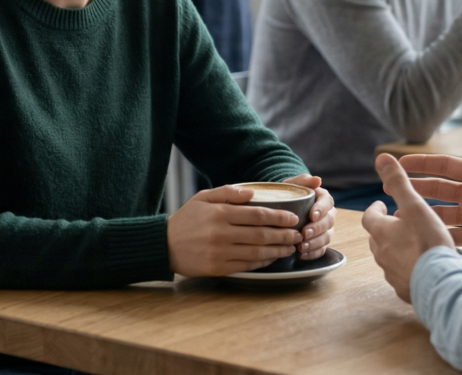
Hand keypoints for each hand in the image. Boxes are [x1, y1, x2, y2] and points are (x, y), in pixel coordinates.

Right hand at [167, 184, 302, 276]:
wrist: (163, 245)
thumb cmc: (186, 219)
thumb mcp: (203, 198)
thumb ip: (228, 193)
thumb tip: (253, 192)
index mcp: (220, 213)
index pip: (257, 214)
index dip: (278, 216)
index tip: (293, 217)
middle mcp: (221, 233)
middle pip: (261, 234)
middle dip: (283, 235)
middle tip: (297, 234)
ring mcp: (220, 252)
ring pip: (257, 251)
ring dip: (277, 250)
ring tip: (290, 247)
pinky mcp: (218, 268)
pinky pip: (246, 265)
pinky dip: (262, 261)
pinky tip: (272, 258)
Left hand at [284, 174, 335, 259]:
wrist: (280, 209)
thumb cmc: (287, 195)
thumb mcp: (291, 185)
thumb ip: (303, 180)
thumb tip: (317, 180)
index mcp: (323, 199)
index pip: (327, 203)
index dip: (321, 210)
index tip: (312, 215)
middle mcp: (327, 214)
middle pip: (328, 222)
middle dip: (317, 229)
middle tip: (305, 233)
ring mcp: (325, 230)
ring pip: (326, 238)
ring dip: (315, 243)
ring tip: (301, 247)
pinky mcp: (320, 243)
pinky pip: (321, 250)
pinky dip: (313, 254)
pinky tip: (302, 255)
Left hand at [362, 154, 454, 302]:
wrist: (440, 284)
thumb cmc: (428, 243)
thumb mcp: (415, 206)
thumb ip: (399, 183)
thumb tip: (382, 158)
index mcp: (381, 232)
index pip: (369, 217)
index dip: (375, 209)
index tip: (382, 205)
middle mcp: (382, 254)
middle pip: (376, 238)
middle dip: (383, 229)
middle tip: (395, 223)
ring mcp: (392, 274)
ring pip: (388, 258)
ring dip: (395, 249)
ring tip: (410, 244)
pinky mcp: (406, 290)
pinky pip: (402, 276)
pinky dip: (407, 268)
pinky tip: (420, 267)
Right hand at [401, 123, 461, 259]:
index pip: (444, 166)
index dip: (422, 163)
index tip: (400, 162)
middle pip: (436, 189)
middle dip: (414, 188)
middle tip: (390, 188)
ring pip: (439, 212)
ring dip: (420, 213)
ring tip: (399, 215)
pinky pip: (450, 234)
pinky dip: (436, 234)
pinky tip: (420, 236)